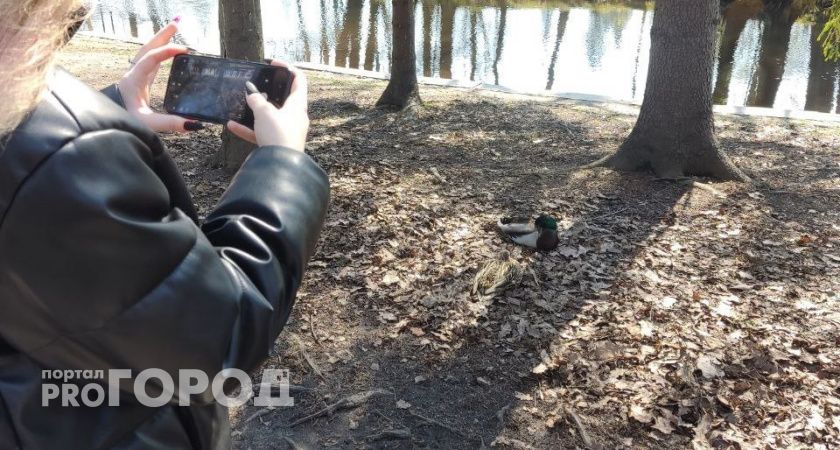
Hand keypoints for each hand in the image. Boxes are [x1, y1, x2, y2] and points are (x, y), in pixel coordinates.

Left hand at [119, 18, 199, 132]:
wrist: (106, 126)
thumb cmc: (123, 122)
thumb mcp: (148, 123)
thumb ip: (170, 123)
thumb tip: (194, 123)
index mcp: (134, 80)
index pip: (151, 59)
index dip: (167, 51)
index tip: (185, 49)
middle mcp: (133, 75)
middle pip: (148, 48)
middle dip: (163, 35)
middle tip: (177, 22)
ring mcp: (135, 77)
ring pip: (148, 53)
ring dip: (161, 41)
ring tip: (173, 30)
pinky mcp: (138, 83)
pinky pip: (150, 63)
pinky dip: (160, 54)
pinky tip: (167, 53)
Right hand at [226, 61, 308, 150]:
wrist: (281, 166)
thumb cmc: (278, 135)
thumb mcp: (265, 113)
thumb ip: (256, 100)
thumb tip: (251, 92)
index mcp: (297, 105)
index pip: (298, 80)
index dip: (287, 68)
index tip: (273, 63)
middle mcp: (295, 117)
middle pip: (284, 98)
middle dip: (268, 91)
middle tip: (255, 85)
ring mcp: (287, 131)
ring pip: (271, 116)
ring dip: (255, 111)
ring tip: (242, 104)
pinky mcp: (278, 143)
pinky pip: (262, 132)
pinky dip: (249, 129)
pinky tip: (232, 125)